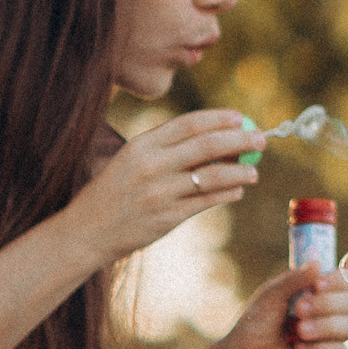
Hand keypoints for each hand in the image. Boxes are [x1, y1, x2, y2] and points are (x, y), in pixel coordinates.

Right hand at [63, 108, 260, 271]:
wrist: (87, 231)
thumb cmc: (113, 192)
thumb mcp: (131, 161)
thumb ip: (166, 150)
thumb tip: (213, 139)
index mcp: (142, 145)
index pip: (188, 124)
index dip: (218, 119)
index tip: (240, 117)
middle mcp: (152, 165)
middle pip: (206, 146)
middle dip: (239, 140)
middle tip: (260, 139)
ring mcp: (160, 192)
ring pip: (212, 176)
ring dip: (239, 172)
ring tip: (254, 171)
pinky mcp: (168, 217)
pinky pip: (206, 202)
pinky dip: (226, 194)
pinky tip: (238, 190)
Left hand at [220, 265, 347, 348]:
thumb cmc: (256, 323)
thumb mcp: (271, 295)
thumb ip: (294, 279)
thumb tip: (318, 263)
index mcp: (318, 292)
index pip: (345, 280)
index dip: (338, 280)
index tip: (317, 285)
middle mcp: (330, 313)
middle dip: (327, 304)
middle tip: (298, 310)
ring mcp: (331, 338)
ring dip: (325, 326)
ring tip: (299, 331)